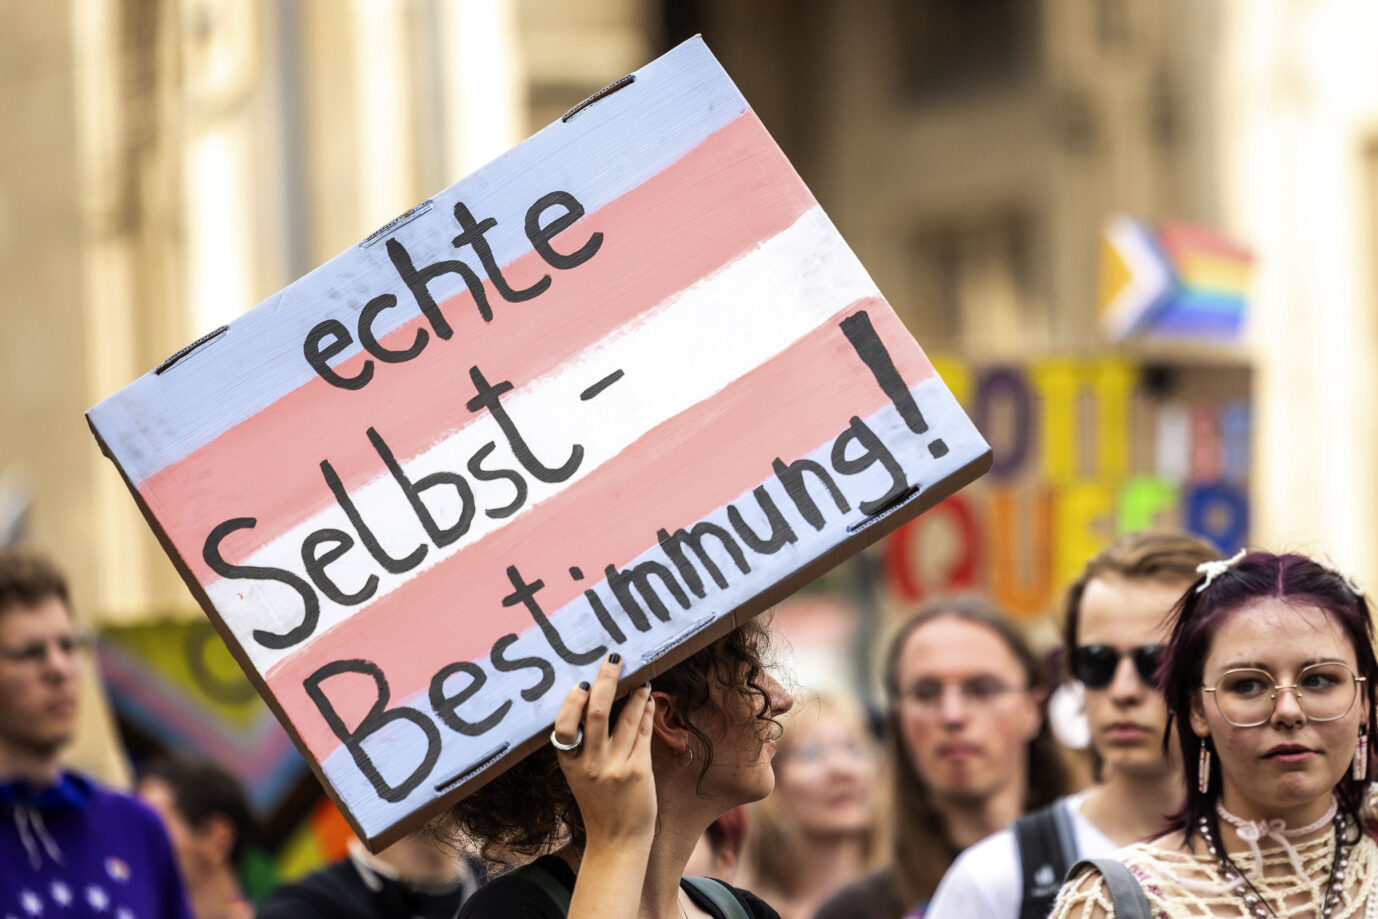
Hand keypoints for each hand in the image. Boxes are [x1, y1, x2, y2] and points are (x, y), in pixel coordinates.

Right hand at [552, 653, 657, 847]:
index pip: (563, 725)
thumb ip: (581, 745)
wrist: (617, 841)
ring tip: (640, 680)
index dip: (572, 701)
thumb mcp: (577, 775)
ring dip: (635, 694)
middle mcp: (590, 764)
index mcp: (569, 764)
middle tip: (614, 659)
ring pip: (627, 718)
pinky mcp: (638, 771)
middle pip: (597, 712)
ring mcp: (616, 767)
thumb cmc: (597, 804)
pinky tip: (648, 700)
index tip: (581, 683)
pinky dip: (645, 712)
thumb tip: (591, 700)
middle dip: (606, 680)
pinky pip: (644, 733)